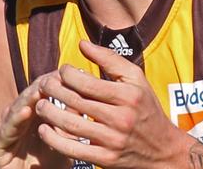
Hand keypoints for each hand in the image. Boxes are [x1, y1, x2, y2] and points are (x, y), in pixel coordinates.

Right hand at [0, 74, 69, 168]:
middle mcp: (18, 119)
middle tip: (57, 75)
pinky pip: (6, 130)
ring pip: (17, 109)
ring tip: (41, 88)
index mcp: (34, 114)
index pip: (43, 90)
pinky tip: (27, 110)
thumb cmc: (52, 164)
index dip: (55, 80)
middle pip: (29, 96)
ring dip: (29, 97)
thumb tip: (85, 94)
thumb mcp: (66, 139)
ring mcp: (6, 131)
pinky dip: (16, 119)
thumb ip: (71, 118)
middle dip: (43, 84)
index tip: (70, 72)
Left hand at [35, 40, 193, 167]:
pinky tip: (44, 129)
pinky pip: (73, 150)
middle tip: (44, 84)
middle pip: (77, 102)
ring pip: (72, 125)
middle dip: (55, 91)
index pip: (88, 83)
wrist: (162, 149)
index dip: (68, 74)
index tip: (62, 70)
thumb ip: (109, 59)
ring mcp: (113, 141)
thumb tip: (82, 44)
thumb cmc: (145, 107)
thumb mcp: (135, 78)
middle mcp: (121, 118)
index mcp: (128, 95)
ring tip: (40, 104)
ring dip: (50, 114)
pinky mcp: (106, 159)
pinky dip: (54, 139)